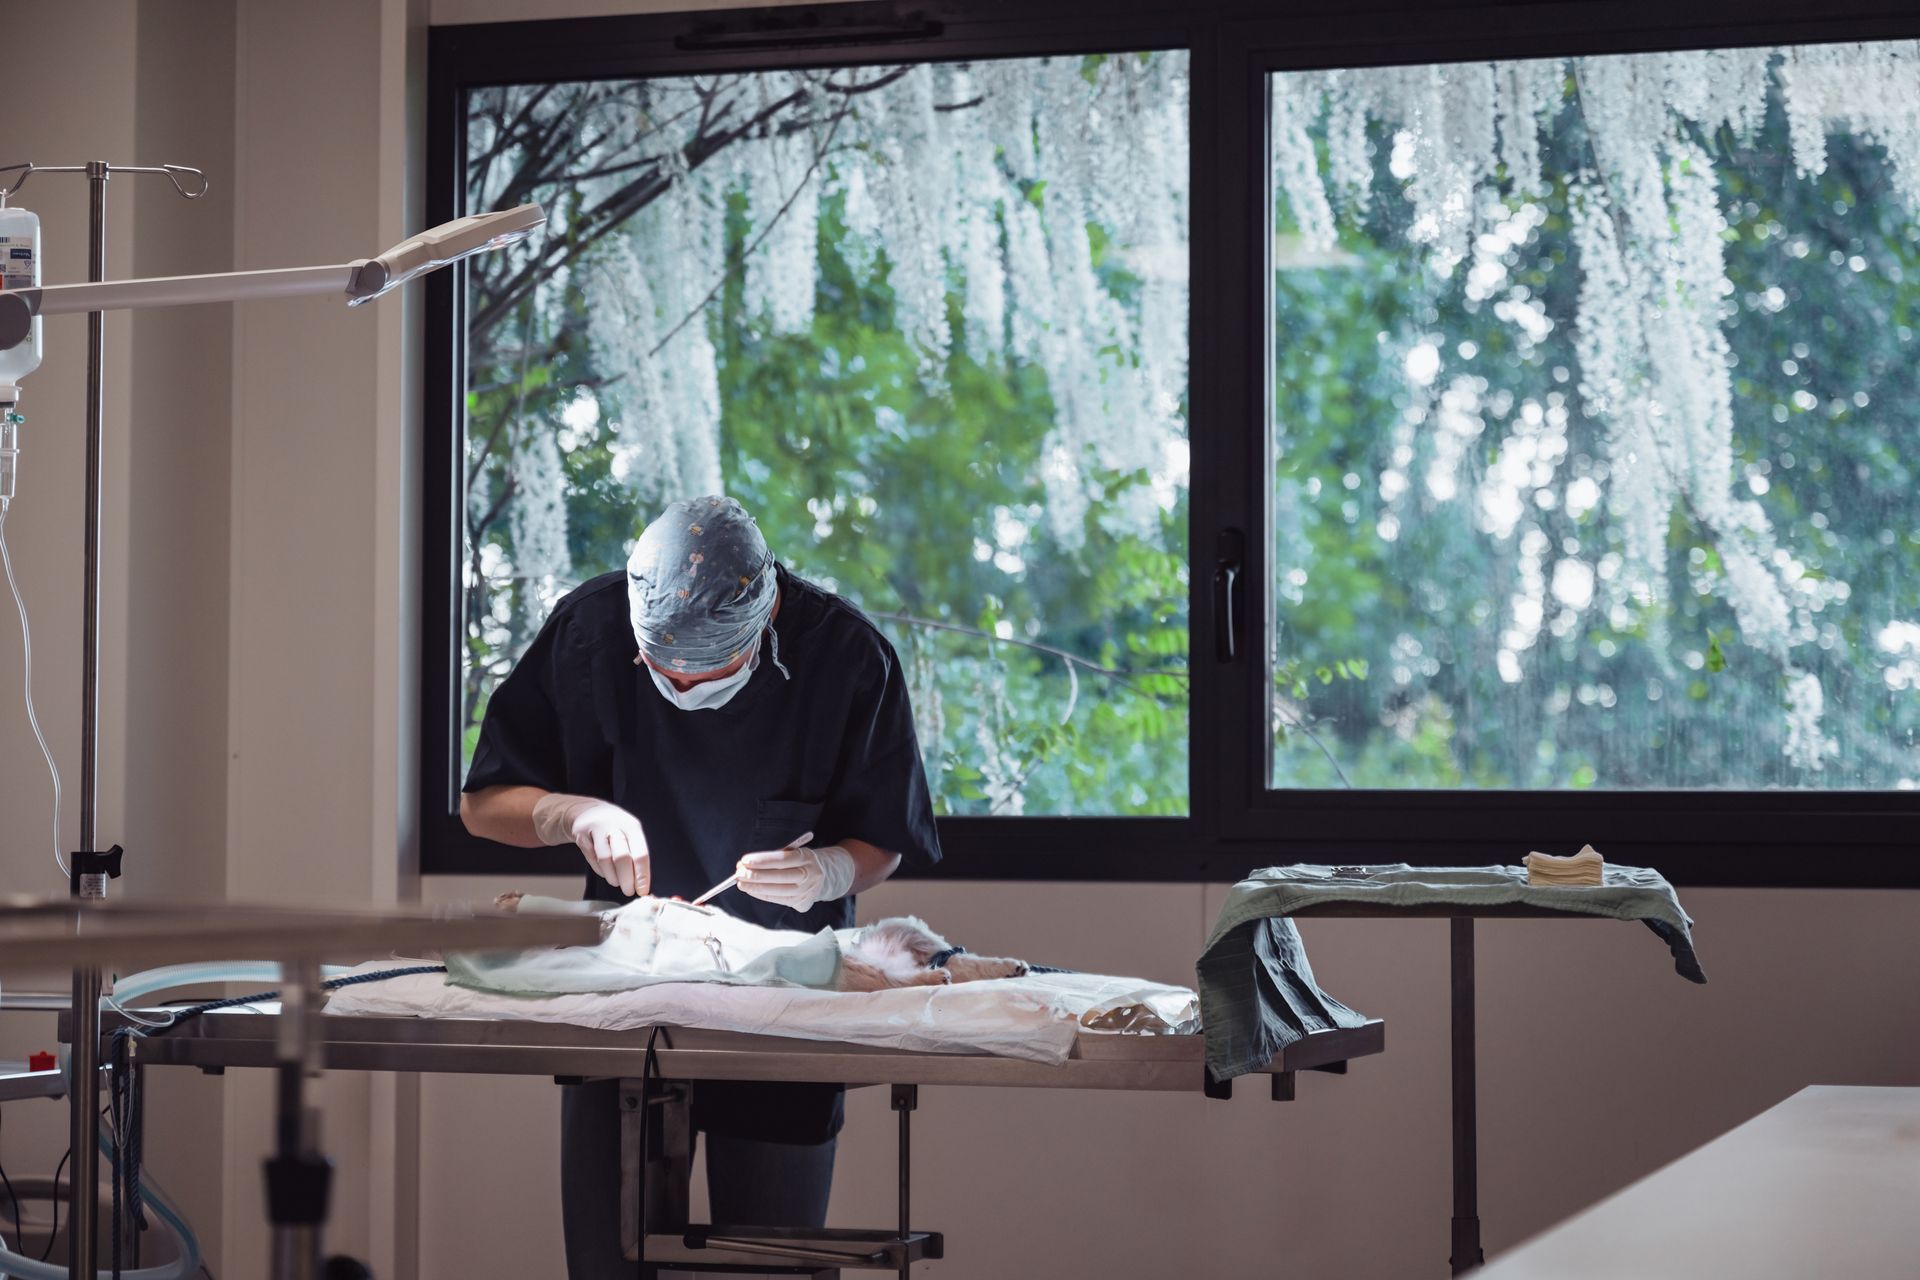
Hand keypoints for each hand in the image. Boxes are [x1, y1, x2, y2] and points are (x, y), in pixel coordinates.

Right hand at [532, 793, 649, 895]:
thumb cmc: (615, 827)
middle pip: (622, 857)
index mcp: (632, 826)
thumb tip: (642, 882)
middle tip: (628, 891)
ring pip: (605, 860)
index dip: (642, 875)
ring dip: (612, 876)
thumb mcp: (630, 832)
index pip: (641, 853)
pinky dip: (600, 870)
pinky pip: (592, 859)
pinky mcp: (582, 836)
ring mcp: (597, 830)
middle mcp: (615, 826)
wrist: (587, 811)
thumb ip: (636, 854)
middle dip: (626, 879)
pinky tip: (605, 872)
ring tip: (617, 882)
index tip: (643, 891)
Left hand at [735, 843, 855, 912]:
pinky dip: (763, 895)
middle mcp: (811, 875)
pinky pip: (779, 900)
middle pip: (780, 877)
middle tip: (738, 873)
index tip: (745, 860)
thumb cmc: (800, 862)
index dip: (763, 860)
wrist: (824, 876)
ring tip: (740, 883)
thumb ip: (774, 858)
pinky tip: (752, 890)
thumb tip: (746, 865)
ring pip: (779, 891)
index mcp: (808, 857)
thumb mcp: (793, 853)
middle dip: (756, 875)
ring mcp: (808, 891)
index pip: (783, 859)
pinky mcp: (804, 904)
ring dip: (756, 887)